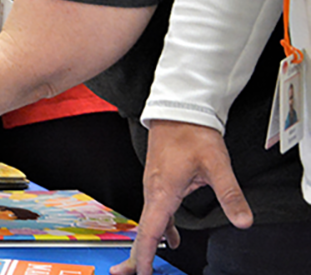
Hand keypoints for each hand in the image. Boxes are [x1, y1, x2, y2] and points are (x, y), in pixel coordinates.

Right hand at [110, 120, 251, 274]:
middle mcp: (153, 191)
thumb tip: (243, 221)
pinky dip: (157, 229)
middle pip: (142, 230)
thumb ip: (230, 194)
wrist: (178, 110)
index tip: (141, 273)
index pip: (150, 231)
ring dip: (145, 243)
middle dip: (135, 255)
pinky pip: (154, 211)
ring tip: (145, 265)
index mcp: (163, 191)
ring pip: (147, 221)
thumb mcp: (217, 164)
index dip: (144, 255)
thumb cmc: (193, 134)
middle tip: (125, 274)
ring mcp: (153, 186)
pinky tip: (170, 238)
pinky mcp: (158, 182)